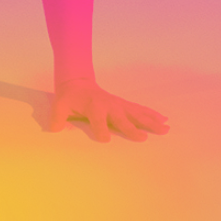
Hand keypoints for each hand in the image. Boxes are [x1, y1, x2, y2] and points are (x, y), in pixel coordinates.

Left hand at [49, 75, 168, 141]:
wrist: (78, 81)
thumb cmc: (70, 97)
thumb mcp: (60, 105)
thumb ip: (57, 117)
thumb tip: (55, 129)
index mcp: (94, 106)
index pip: (98, 119)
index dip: (101, 129)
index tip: (105, 139)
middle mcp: (109, 104)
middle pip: (122, 117)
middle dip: (132, 128)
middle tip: (143, 138)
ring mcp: (118, 104)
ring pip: (136, 113)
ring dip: (150, 121)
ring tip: (165, 127)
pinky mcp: (123, 105)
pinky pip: (139, 110)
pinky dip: (151, 115)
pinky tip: (163, 120)